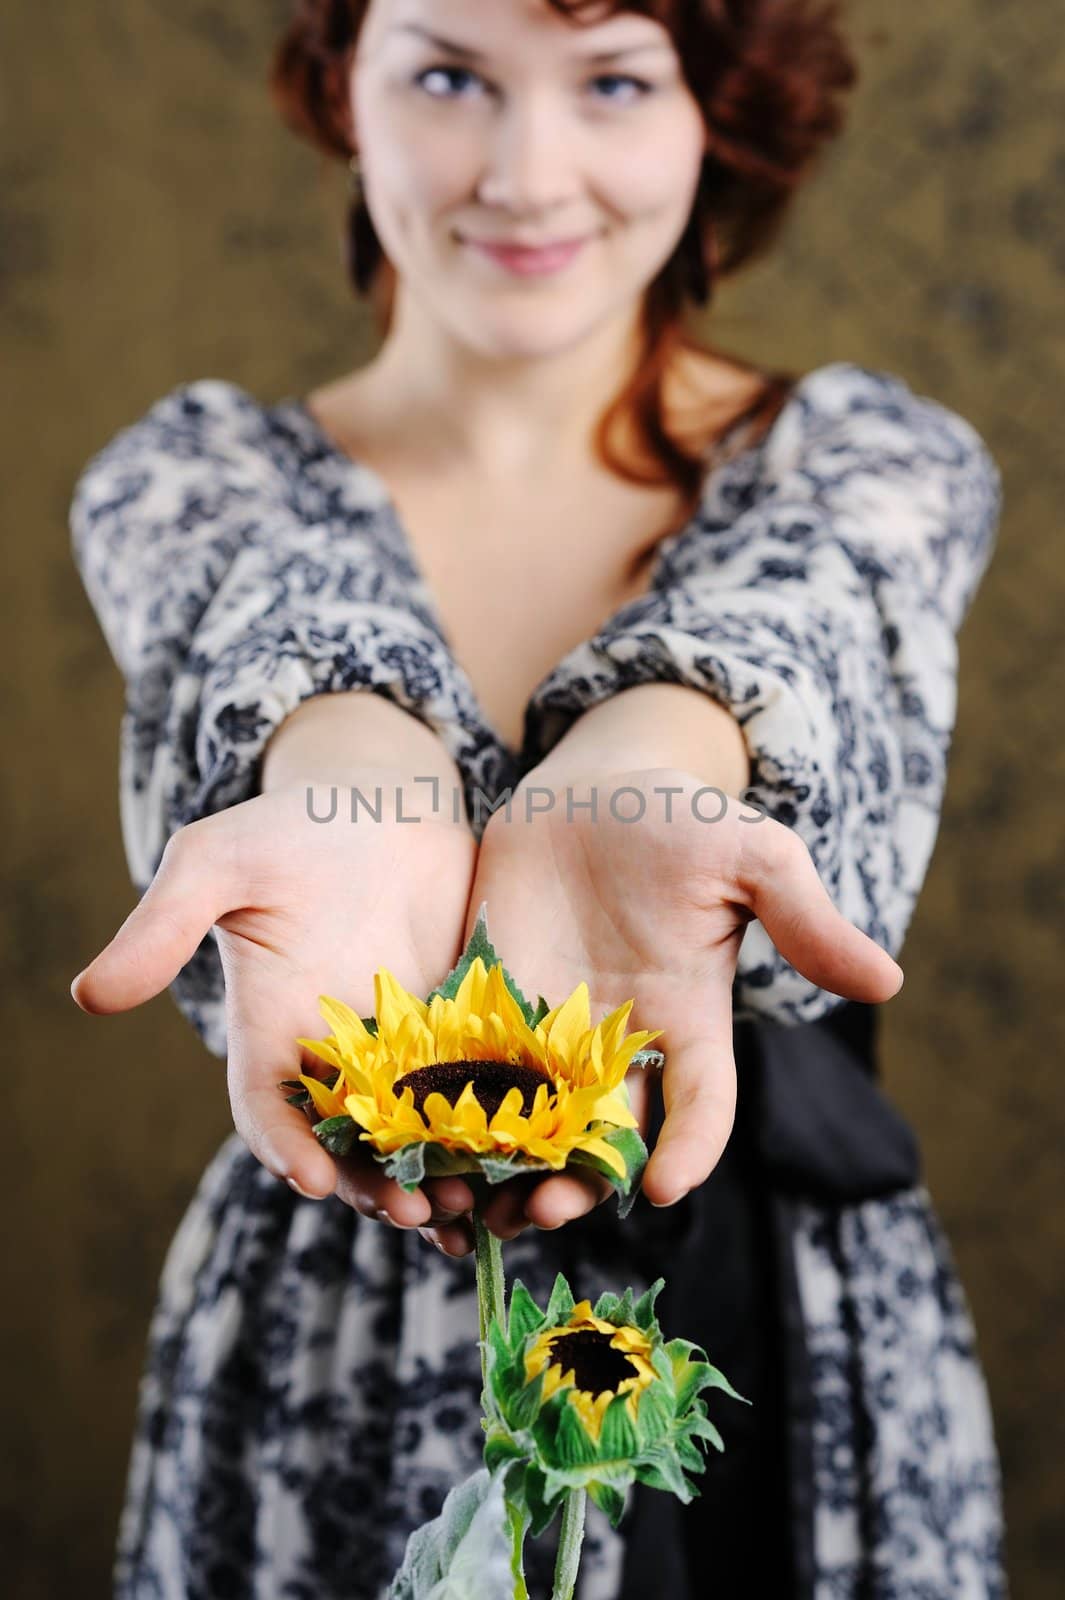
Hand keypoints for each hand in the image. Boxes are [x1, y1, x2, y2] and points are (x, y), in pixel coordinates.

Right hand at [69, 776, 478, 1231]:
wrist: (382, 800)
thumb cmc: (291, 823)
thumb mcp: (217, 861)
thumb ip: (164, 925)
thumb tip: (89, 994)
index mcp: (270, 1031)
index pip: (266, 1109)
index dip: (283, 1146)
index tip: (309, 1178)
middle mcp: (334, 1055)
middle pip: (348, 1144)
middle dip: (374, 1185)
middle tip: (413, 1211)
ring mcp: (402, 1049)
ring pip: (416, 1137)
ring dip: (440, 1179)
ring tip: (476, 1208)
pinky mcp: (463, 1031)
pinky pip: (478, 1097)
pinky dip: (495, 1136)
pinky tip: (529, 1165)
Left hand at [429, 764, 902, 1249]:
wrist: (592, 792)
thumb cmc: (682, 823)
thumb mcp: (753, 857)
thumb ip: (805, 919)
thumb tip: (889, 981)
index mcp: (688, 1021)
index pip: (700, 1105)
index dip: (690, 1149)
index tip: (663, 1189)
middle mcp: (617, 1042)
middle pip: (604, 1136)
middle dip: (577, 1183)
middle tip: (543, 1209)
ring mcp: (546, 1028)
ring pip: (529, 1121)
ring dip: (504, 1166)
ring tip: (472, 1201)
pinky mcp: (483, 1002)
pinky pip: (464, 1069)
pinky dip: (443, 1112)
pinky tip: (416, 1143)